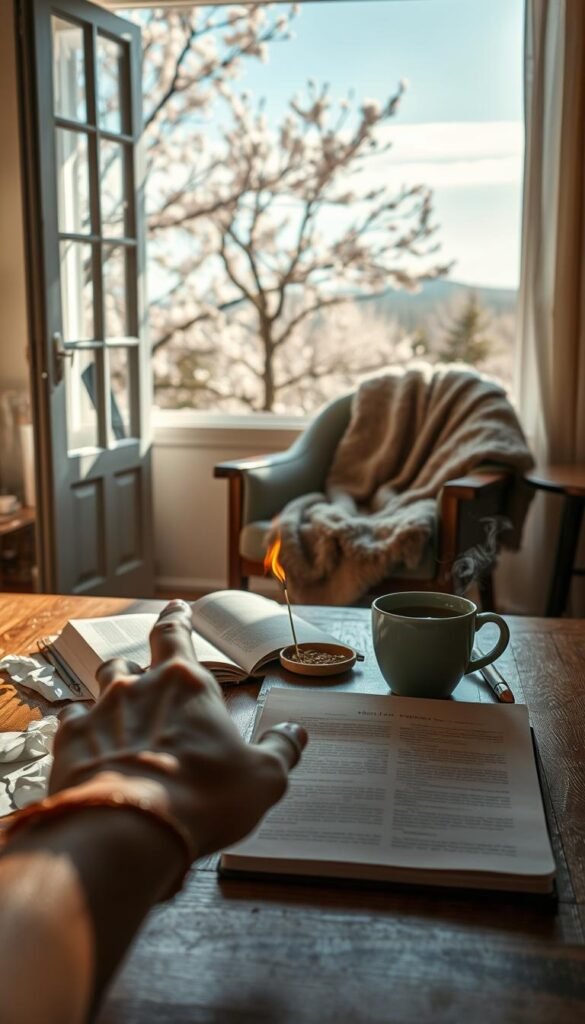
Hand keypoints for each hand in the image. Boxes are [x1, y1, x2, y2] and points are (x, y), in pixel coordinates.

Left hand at [49, 601, 307, 860]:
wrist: (128, 829)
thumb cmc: (203, 798)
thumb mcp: (262, 778)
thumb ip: (279, 751)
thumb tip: (295, 734)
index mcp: (187, 684)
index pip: (177, 633)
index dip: (177, 618)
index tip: (176, 607)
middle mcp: (138, 687)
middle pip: (130, 659)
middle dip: (137, 662)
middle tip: (142, 669)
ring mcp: (98, 712)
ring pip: (98, 687)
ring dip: (109, 695)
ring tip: (115, 713)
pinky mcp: (68, 743)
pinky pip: (68, 724)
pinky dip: (79, 732)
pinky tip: (84, 749)